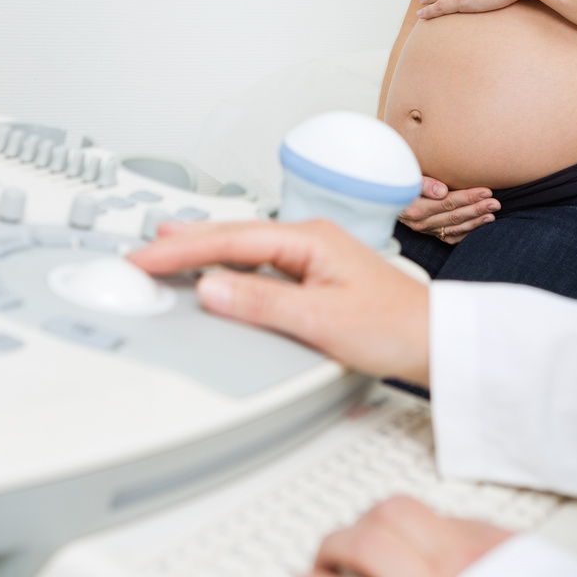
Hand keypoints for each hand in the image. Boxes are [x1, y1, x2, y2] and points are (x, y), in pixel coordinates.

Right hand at [128, 218, 430, 385]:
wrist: (435, 341)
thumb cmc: (393, 327)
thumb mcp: (320, 321)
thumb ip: (261, 304)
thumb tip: (211, 287)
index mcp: (309, 239)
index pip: (230, 240)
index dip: (183, 251)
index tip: (146, 260)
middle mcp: (309, 239)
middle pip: (233, 235)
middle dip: (185, 242)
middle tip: (142, 252)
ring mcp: (313, 256)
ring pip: (245, 246)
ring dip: (205, 248)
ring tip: (167, 248)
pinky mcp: (315, 275)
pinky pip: (259, 262)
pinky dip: (229, 264)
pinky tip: (218, 270)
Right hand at [295, 496, 512, 576]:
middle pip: (366, 543)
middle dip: (332, 549)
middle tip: (322, 562)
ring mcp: (476, 555)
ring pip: (397, 511)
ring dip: (367, 522)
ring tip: (358, 537)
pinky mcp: (502, 541)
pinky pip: (443, 513)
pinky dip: (418, 522)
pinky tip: (410, 535)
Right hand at [397, 177, 498, 243]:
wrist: (386, 196)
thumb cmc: (399, 181)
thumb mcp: (408, 178)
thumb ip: (425, 184)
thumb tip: (443, 191)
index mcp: (416, 208)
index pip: (448, 203)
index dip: (468, 197)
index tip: (486, 191)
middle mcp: (421, 223)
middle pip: (454, 216)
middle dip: (477, 209)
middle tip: (495, 203)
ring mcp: (426, 230)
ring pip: (455, 228)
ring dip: (475, 221)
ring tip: (492, 215)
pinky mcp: (430, 234)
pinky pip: (451, 237)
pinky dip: (467, 232)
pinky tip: (480, 225)